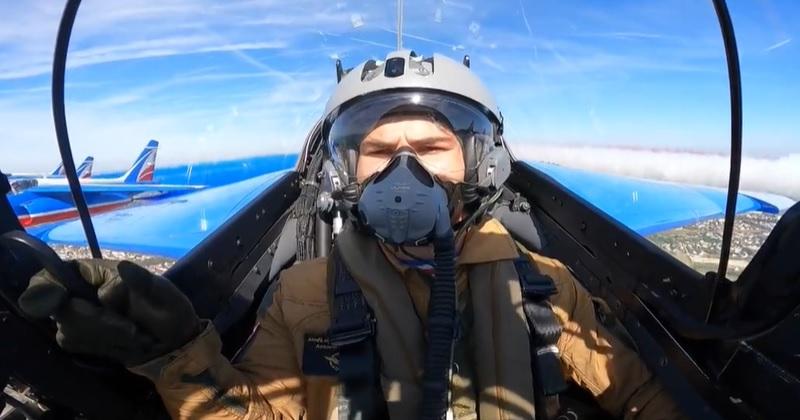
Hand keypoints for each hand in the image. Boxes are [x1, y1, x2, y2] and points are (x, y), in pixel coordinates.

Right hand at [18, 259, 201, 365]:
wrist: (174, 342)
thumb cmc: (169, 310)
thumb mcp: (164, 294)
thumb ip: (143, 281)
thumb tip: (122, 267)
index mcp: (94, 272)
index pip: (52, 275)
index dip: (44, 288)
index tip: (58, 300)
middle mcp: (79, 293)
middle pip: (62, 309)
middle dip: (99, 322)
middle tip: (132, 329)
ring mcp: (76, 317)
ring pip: (70, 331)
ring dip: (107, 337)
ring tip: (135, 335)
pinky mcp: (80, 339)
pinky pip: (79, 346)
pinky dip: (105, 347)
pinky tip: (126, 343)